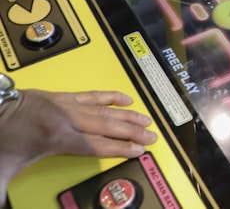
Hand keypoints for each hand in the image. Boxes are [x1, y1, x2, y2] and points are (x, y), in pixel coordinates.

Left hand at [0, 90, 156, 204]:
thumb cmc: (0, 139)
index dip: (120, 149)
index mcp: (56, 137)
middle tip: (151, 137)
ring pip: (104, 110)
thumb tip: (2, 207)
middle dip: (132, 133)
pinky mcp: (64, 96)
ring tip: (146, 121)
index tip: (138, 151)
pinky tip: (126, 98)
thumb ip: (4, 192)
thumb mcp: (4, 169)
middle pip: (107, 126)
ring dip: (127, 116)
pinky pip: (93, 94)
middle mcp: (67, 118)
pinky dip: (111, 96)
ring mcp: (67, 104)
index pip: (97, 145)